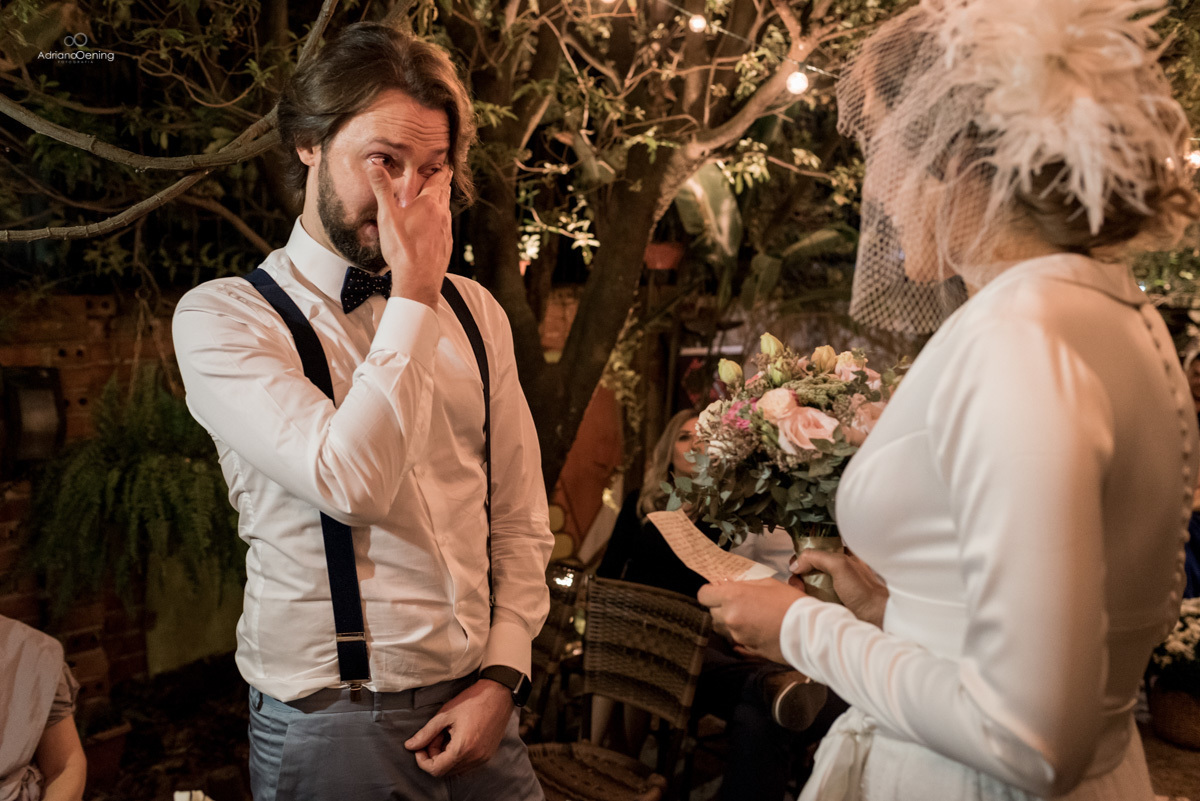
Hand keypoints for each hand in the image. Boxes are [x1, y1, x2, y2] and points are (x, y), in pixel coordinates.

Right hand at [366, 165, 453, 308]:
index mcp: (429, 204)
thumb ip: (382, 189)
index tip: (446, 164)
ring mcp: (446, 231)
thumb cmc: (402, 249)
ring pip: (446, 210)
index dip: (441, 171)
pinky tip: (437, 225)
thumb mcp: (387, 216)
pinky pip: (445, 227)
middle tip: (445, 176)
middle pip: (444, 194)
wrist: (418, 281)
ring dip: (443, 201)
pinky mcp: (446, 245)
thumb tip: (374, 165)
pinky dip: (442, 219)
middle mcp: (441, 215)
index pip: (437, 181)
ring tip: (440, 197)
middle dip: (443, 184)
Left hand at [405, 678, 512, 776]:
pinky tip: (457, 738)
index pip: (436, 769)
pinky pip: (467, 764)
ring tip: (446, 735)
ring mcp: (483, 758)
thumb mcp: (445, 715)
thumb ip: (426, 733)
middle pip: (445, 771)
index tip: (419, 747)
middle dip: (434, 757)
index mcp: (463, 748)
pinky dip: (457, 756)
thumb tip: (409, 746)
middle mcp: (474, 758)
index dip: (423, 761)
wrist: (498, 694)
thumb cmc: (472, 701)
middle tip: (434, 737)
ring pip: (456, 769)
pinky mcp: (488, 755)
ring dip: (445, 757)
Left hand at [697, 578, 804, 663]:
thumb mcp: (768, 583)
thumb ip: (745, 585)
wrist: (808, 631)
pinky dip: (740, 635)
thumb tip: (730, 585)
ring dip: (729, 622)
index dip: (710, 592)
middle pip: (711, 613)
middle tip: (736, 603)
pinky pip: (735, 641)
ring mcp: (737, 636)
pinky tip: (755, 629)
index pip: (703, 595)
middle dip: (719, 607)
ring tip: (748, 617)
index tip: (718, 591)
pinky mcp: (746, 650)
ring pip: (722, 628)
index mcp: (733, 597)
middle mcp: (730, 618)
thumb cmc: (790, 602)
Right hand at [791, 549, 887, 626]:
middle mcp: (835, 571)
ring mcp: (832, 588)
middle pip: (807, 569)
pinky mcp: (830, 603)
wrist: (876, 618)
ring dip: (800, 589)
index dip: (802, 557)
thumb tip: (796, 564)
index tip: (796, 566)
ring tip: (802, 595)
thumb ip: (817, 557)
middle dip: (798, 576)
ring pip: (807, 585)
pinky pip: (812, 599)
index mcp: (840, 557)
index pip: (814, 551)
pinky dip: (807, 600)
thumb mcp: (840, 565)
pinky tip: (808, 604)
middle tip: (798, 584)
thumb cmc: (865, 592)